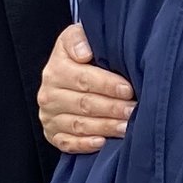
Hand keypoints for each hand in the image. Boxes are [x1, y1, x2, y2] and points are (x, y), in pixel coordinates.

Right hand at [40, 21, 136, 152]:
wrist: (66, 72)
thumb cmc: (79, 54)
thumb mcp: (75, 37)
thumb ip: (78, 38)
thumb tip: (84, 53)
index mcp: (55, 69)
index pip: (82, 78)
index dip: (107, 85)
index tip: (127, 89)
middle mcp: (49, 94)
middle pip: (84, 104)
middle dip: (112, 108)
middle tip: (134, 110)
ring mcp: (49, 116)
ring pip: (79, 125)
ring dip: (105, 127)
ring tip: (127, 127)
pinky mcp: (52, 134)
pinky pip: (67, 143)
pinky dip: (85, 144)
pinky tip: (102, 142)